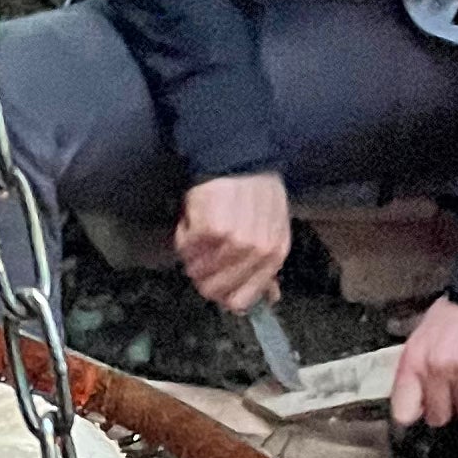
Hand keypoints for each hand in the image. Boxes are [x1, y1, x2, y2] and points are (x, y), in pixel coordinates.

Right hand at [172, 172, 291, 315]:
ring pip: (196, 271)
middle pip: (213, 290)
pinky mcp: (210, 229)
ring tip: (202, 231)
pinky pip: (184, 248)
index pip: (239, 301)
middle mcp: (256, 252)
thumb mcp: (272, 230)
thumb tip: (270, 298)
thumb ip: (268, 266)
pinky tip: (194, 219)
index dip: (220, 294)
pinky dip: (183, 235)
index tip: (213, 279)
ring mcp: (233, 241)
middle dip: (201, 275)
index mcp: (274, 254)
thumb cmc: (255, 193)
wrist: (238, 157)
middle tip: (202, 255)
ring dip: (192, 254)